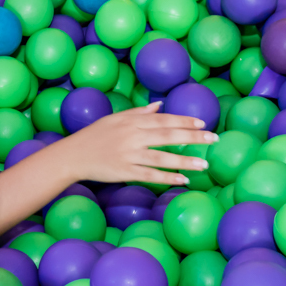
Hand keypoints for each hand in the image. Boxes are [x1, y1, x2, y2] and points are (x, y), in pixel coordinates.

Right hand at [59, 102, 218, 186]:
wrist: (73, 155)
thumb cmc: (95, 135)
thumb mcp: (115, 118)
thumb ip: (138, 112)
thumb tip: (159, 105)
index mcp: (131, 121)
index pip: (163, 120)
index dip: (183, 122)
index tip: (202, 124)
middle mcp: (132, 136)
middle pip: (167, 136)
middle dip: (192, 137)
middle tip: (213, 139)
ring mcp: (129, 155)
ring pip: (162, 158)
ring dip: (185, 161)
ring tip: (204, 164)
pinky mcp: (125, 172)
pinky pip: (150, 175)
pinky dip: (167, 178)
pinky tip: (183, 180)